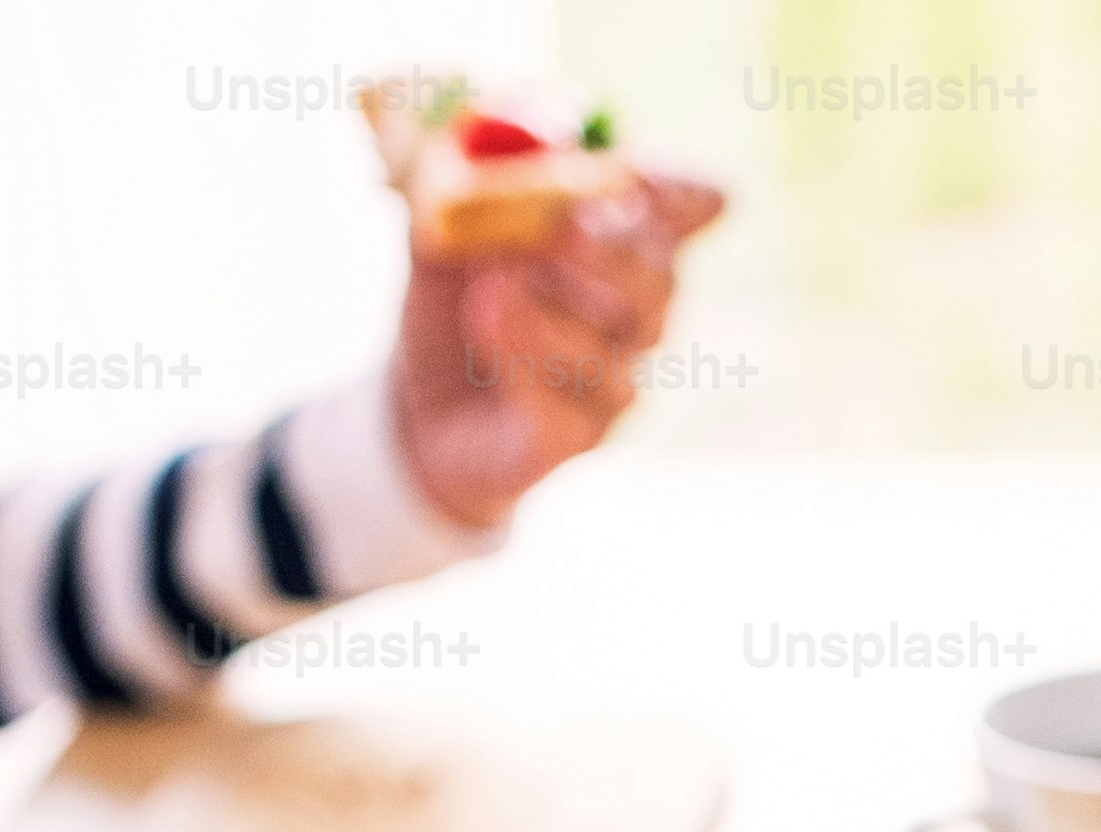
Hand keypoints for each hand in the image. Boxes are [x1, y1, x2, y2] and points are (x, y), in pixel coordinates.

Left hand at [392, 165, 728, 530]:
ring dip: (549, 303)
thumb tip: (554, 127)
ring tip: (489, 285)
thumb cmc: (451, 288)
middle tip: (559, 230)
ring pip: (614, 338)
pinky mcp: (579, 435)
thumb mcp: (447, 203)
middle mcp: (641, 308)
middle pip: (660, 273)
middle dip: (609, 247)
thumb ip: (492, 161)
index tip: (640, 177)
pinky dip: (524, 350)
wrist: (414, 397)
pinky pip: (569, 393)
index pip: (687, 201)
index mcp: (624, 233)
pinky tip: (486, 320)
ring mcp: (618, 375)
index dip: (679, 190)